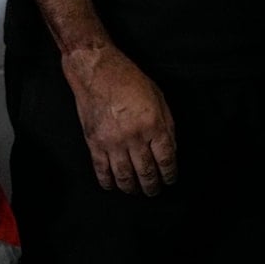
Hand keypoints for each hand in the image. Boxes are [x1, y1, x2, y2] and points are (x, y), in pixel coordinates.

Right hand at [62, 44, 176, 195]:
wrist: (97, 71)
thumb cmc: (128, 80)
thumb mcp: (158, 97)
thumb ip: (166, 124)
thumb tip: (169, 149)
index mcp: (153, 124)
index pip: (165, 158)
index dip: (169, 173)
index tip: (170, 180)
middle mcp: (134, 136)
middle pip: (146, 171)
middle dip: (152, 185)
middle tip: (153, 192)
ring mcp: (112, 141)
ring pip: (124, 175)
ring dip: (131, 188)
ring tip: (135, 192)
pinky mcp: (94, 142)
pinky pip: (101, 169)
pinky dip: (107, 181)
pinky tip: (112, 186)